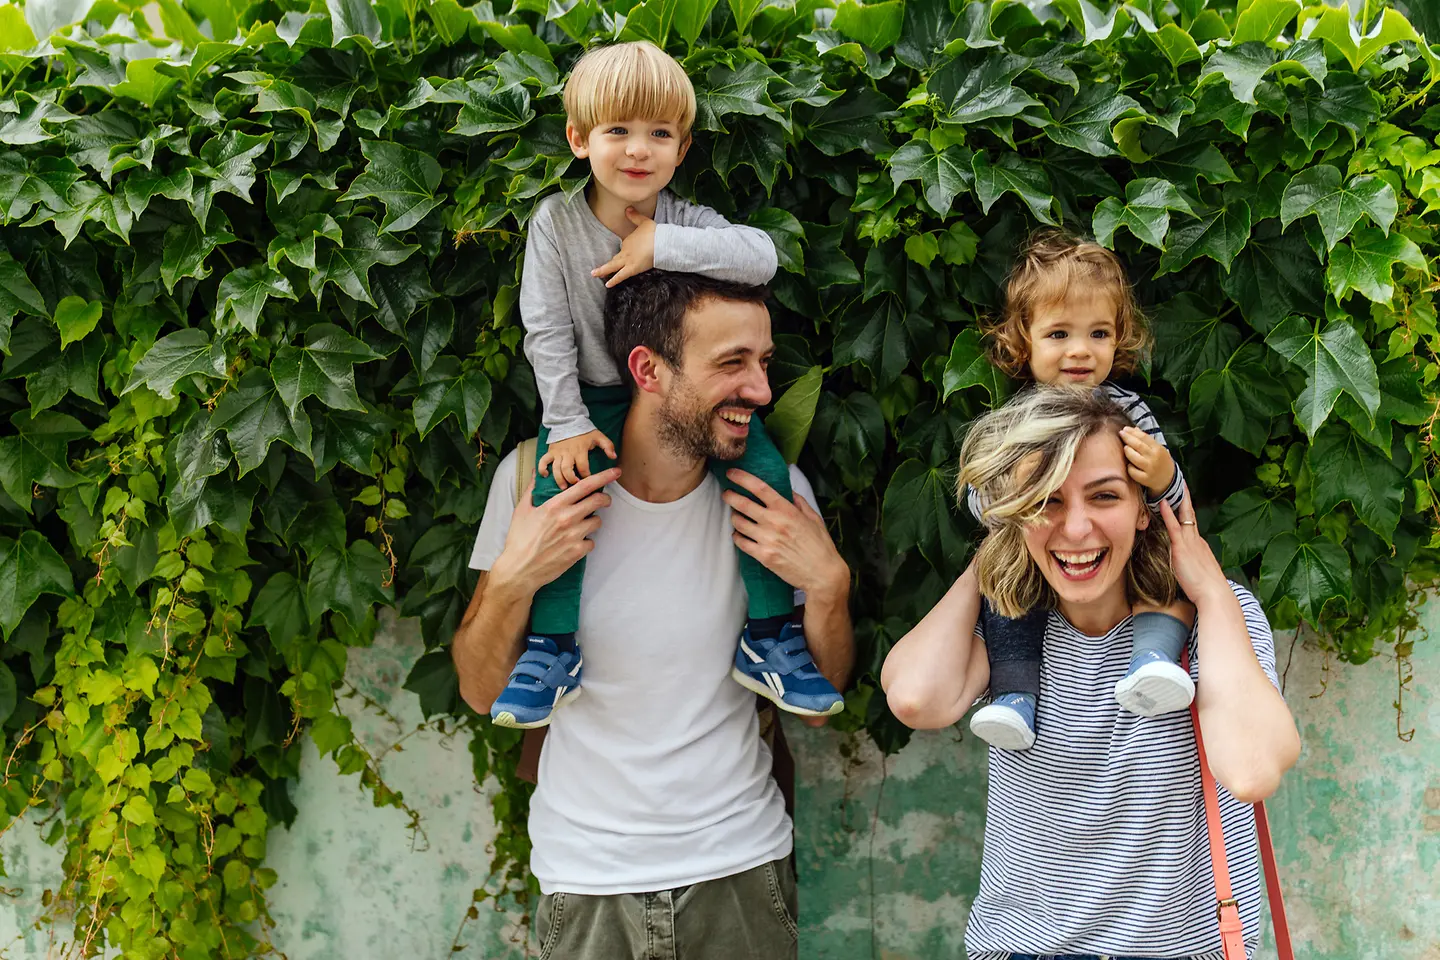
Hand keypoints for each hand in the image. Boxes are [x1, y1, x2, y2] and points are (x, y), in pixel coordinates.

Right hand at [492, 468, 619, 594]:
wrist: (519, 569)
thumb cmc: (518, 539)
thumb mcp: (522, 510)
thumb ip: (532, 489)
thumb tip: (538, 473)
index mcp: (555, 505)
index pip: (585, 486)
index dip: (603, 477)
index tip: (615, 472)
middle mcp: (567, 518)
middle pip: (598, 501)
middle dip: (604, 498)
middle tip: (603, 500)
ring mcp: (574, 535)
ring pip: (597, 521)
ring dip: (593, 520)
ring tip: (581, 524)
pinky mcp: (577, 551)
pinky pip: (592, 542)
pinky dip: (586, 541)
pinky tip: (574, 542)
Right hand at [539, 430, 617, 489]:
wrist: (569, 421)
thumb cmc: (585, 431)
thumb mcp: (599, 436)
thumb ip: (608, 446)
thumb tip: (614, 457)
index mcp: (580, 450)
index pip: (583, 467)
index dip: (586, 476)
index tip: (590, 481)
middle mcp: (568, 453)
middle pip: (567, 470)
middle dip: (572, 480)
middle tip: (576, 486)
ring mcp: (558, 453)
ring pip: (556, 468)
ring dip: (559, 479)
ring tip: (563, 487)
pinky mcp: (550, 452)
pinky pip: (543, 461)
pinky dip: (542, 468)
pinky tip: (545, 475)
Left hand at [591, 208, 655, 286]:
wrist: (661, 242)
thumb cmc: (654, 232)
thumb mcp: (643, 222)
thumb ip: (634, 216)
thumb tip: (627, 208)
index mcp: (627, 241)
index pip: (623, 249)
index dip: (624, 252)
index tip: (626, 254)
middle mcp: (625, 251)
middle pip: (614, 259)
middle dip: (605, 265)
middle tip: (595, 270)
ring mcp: (628, 260)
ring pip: (613, 267)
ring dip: (603, 271)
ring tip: (595, 274)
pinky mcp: (633, 268)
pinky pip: (621, 275)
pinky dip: (614, 280)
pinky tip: (607, 284)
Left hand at [722, 469, 848, 600]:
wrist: (822, 574)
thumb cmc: (821, 545)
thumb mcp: (814, 518)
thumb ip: (799, 502)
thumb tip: (787, 491)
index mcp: (787, 510)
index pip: (759, 488)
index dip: (742, 478)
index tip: (732, 473)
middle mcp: (774, 522)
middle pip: (742, 504)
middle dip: (730, 496)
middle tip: (727, 494)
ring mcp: (766, 539)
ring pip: (738, 523)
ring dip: (734, 517)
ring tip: (736, 516)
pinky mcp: (763, 556)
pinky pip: (741, 543)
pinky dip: (737, 537)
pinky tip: (739, 535)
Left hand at [1120, 426, 1174, 497]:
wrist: (1168, 479)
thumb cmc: (1160, 460)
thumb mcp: (1157, 449)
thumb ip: (1146, 439)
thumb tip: (1134, 428)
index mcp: (1158, 449)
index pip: (1144, 437)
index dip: (1133, 432)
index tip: (1124, 429)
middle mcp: (1154, 458)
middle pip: (1138, 446)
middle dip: (1127, 438)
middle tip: (1121, 433)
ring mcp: (1150, 469)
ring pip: (1134, 458)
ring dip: (1127, 451)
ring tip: (1125, 447)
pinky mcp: (1145, 479)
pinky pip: (1132, 471)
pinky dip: (1129, 467)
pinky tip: (1129, 464)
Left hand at [1157, 490, 1228, 606]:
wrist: (1215, 594)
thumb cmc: (1206, 588)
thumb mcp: (1197, 571)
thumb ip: (1189, 563)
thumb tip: (1183, 563)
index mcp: (1199, 544)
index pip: (1190, 521)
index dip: (1185, 508)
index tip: (1181, 494)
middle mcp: (1196, 539)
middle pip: (1188, 513)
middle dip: (1183, 496)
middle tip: (1179, 479)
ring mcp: (1190, 542)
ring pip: (1183, 515)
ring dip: (1176, 498)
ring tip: (1170, 482)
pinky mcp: (1182, 549)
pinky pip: (1174, 527)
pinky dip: (1168, 514)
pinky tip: (1162, 502)